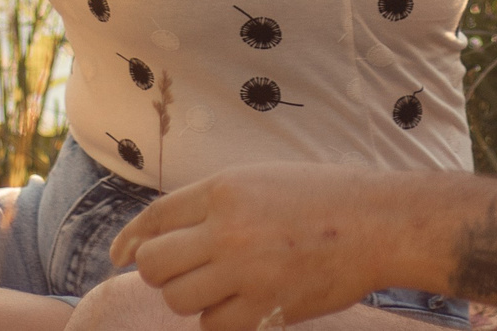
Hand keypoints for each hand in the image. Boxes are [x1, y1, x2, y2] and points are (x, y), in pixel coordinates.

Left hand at [111, 164, 394, 330]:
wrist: (378, 223)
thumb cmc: (323, 196)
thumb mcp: (260, 180)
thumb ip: (212, 203)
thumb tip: (157, 234)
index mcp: (223, 188)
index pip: (155, 218)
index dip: (130, 239)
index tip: (118, 255)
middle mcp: (226, 228)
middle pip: (155, 265)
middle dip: (161, 271)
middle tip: (184, 271)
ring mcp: (244, 271)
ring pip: (179, 299)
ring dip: (191, 296)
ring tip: (219, 285)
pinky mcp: (265, 307)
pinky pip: (213, 325)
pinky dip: (220, 319)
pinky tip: (242, 303)